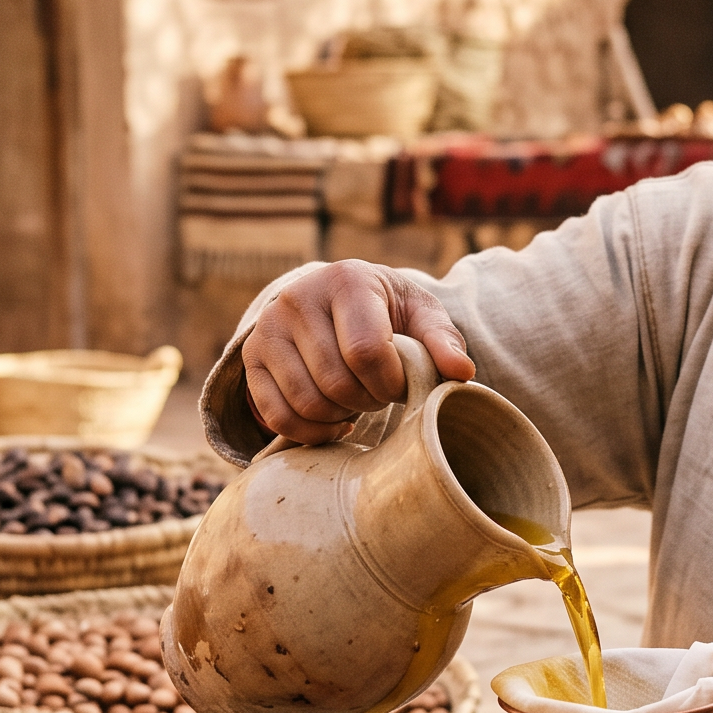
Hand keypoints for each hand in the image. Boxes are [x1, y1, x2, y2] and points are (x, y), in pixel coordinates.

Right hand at [239, 260, 475, 442]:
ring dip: (340, 416)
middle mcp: (298, 298)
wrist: (334, 301)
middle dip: (367, 400)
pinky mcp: (251, 359)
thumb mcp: (420, 315)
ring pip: (306, 403)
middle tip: (379, 393)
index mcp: (346, 280)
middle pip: (336, 382)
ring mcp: (268, 329)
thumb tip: (461, 372)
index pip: (366, 352)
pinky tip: (333, 420)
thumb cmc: (387, 312)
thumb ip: (443, 340)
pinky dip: (310, 432)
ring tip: (357, 401)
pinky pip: (277, 416)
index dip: (390, 383)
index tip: (401, 385)